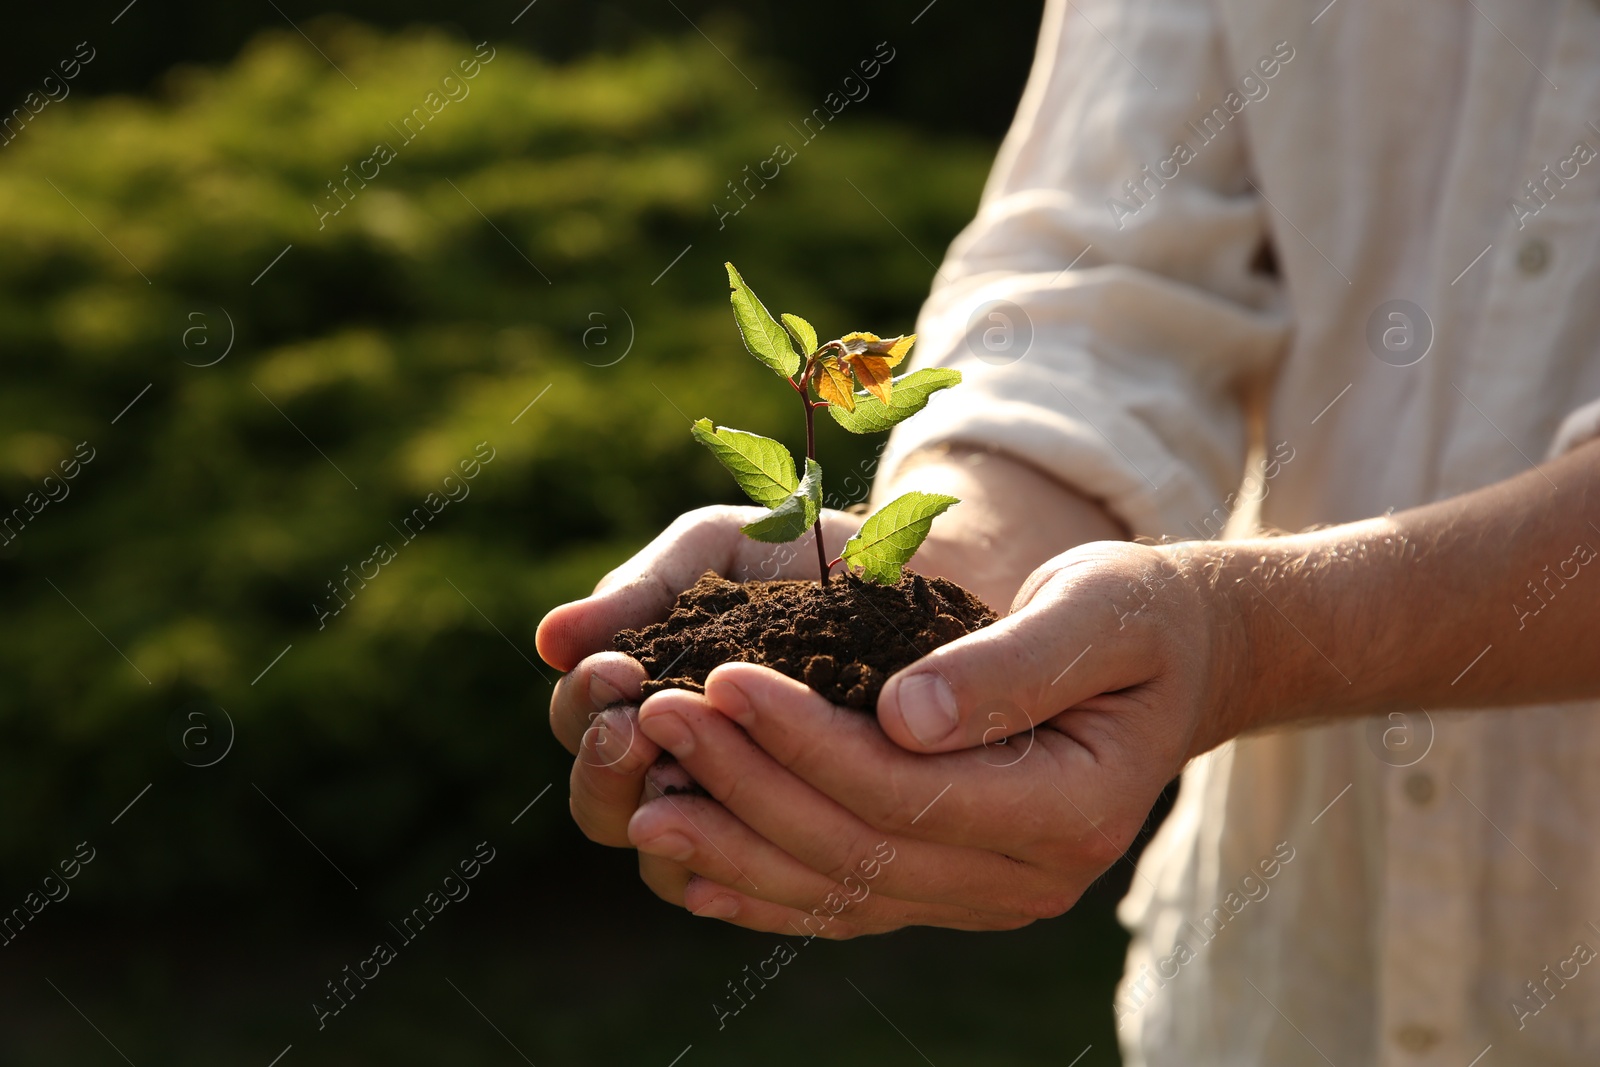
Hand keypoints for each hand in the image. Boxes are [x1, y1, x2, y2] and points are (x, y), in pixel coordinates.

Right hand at [536, 505, 868, 902]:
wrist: (910, 574)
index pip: (578, 725)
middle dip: (609, 768)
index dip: (586, 704)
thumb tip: (547, 640)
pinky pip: (757, 888)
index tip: (619, 668)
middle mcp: (671, 768)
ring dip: (668, 821)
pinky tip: (760, 833)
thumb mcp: (714, 551)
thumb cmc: (798, 557)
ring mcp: (731, 816)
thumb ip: (639, 591)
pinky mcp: (800, 845)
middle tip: (640, 727)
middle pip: (601, 805)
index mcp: (638, 698)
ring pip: (666, 859)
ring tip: (695, 773)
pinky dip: (744, 867)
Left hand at [537, 448, 1130, 914]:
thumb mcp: (1094, 612)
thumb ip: (1006, 666)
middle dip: (749, 783)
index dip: (807, 740)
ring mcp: (990, 896)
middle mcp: (1029, 877)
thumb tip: (901, 717)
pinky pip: (849, 903)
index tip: (723, 677)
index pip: (909, 791)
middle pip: (861, 847)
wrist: (1173, 664)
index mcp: (1071, 810)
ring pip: (842, 888)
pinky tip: (694, 866)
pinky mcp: (954, 890)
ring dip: (736, 847)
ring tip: (642, 803)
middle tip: (658, 717)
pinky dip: (766, 889)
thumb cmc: (1134, 619)